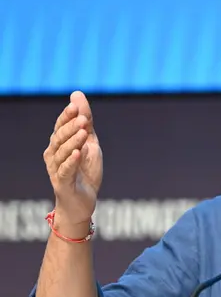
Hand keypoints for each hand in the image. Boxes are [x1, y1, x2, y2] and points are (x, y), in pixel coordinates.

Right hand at [43, 91, 102, 225]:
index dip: (67, 116)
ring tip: (83, 133)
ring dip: (72, 141)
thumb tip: (77, 94)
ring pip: (61, 153)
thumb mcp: (90, 143)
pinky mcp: (62, 183)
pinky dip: (71, 161)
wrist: (83, 201)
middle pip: (59, 137)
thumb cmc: (85, 171)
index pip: (60, 126)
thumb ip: (86, 122)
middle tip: (83, 119)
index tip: (76, 105)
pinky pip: (65, 171)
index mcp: (59, 144)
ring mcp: (56, 169)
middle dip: (70, 127)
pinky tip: (78, 153)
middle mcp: (54, 155)